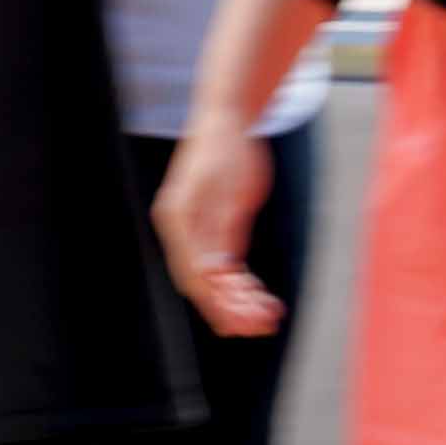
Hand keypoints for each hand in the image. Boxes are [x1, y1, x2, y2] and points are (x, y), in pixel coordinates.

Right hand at [154, 125, 282, 339]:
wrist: (228, 120)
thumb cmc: (229, 148)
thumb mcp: (234, 189)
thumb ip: (225, 229)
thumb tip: (218, 270)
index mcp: (178, 219)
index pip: (194, 271)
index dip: (218, 300)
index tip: (244, 319)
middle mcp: (181, 230)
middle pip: (202, 281)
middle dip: (231, 307)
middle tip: (262, 324)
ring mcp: (196, 231)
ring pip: (214, 279)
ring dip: (238, 301)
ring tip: (268, 316)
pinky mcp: (214, 230)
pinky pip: (224, 267)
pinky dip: (242, 285)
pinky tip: (262, 298)